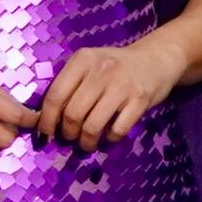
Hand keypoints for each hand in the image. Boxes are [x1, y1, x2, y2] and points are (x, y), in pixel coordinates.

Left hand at [34, 34, 188, 148]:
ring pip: (92, 126)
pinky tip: (108, 137)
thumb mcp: (89, 64)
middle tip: (69, 138)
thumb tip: (45, 116)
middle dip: (67, 133)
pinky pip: (117, 130)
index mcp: (82, 60)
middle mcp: (101, 70)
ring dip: (86, 141)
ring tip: (86, 143)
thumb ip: (69, 83)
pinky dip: (109, 140)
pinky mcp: (140, 100)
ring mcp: (122, 85)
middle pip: (72, 114)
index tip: (46, 132)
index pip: (55, 95)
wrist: (156, 58)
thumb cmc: (115, 66)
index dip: (46, 120)